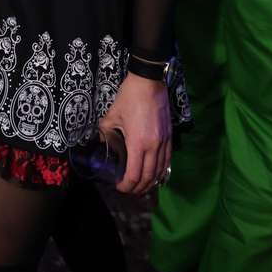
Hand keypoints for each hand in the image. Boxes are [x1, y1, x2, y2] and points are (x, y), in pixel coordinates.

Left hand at [99, 72, 170, 194]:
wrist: (149, 81)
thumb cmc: (129, 97)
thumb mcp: (112, 116)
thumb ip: (105, 133)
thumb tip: (102, 143)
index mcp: (138, 143)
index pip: (135, 174)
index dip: (127, 185)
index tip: (119, 186)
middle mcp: (154, 147)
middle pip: (149, 177)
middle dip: (139, 187)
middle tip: (129, 189)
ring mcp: (164, 142)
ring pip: (161, 171)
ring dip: (151, 182)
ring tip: (141, 185)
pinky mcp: (170, 136)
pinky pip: (167, 160)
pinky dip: (161, 171)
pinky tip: (155, 173)